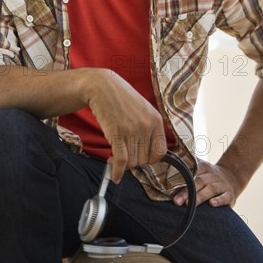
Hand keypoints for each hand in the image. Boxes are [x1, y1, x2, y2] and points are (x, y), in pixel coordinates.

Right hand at [85, 69, 166, 183]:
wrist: (102, 86)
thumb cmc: (121, 98)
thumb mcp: (142, 109)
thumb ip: (147, 129)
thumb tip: (146, 154)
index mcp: (156, 120)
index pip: (160, 152)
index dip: (150, 160)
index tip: (140, 159)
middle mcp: (147, 126)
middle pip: (144, 160)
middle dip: (133, 162)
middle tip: (123, 156)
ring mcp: (132, 129)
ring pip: (132, 162)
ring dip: (123, 165)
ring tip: (114, 158)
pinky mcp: (117, 133)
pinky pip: (121, 160)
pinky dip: (117, 171)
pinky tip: (114, 175)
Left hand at [173, 159, 240, 207]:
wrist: (232, 177)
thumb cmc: (209, 175)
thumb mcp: (200, 166)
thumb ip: (186, 163)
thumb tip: (170, 157)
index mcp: (204, 167)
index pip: (193, 170)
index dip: (183, 177)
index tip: (171, 185)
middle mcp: (213, 174)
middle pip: (199, 181)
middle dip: (187, 191)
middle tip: (176, 201)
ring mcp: (222, 184)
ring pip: (211, 189)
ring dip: (200, 197)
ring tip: (189, 204)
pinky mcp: (230, 194)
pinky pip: (226, 197)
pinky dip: (219, 200)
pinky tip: (212, 204)